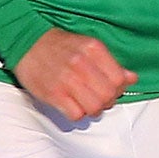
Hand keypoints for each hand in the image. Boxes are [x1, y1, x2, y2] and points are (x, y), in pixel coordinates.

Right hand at [15, 27, 134, 120]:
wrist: (27, 42)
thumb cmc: (58, 46)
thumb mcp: (88, 46)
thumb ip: (111, 63)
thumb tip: (131, 78)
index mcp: (94, 49)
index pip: (119, 79)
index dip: (118, 89)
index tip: (111, 89)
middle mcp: (82, 63)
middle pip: (108, 96)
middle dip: (107, 101)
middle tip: (99, 98)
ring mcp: (67, 80)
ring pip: (95, 108)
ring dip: (93, 109)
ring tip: (86, 103)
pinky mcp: (53, 94)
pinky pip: (76, 115)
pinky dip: (77, 114)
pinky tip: (73, 105)